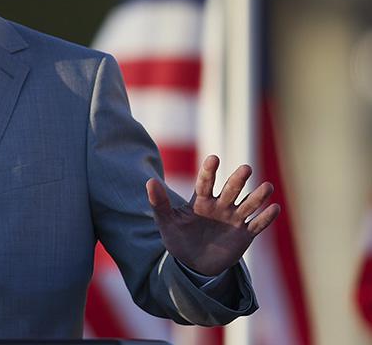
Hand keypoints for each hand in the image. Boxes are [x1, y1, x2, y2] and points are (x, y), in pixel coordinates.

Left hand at [146, 155, 279, 276]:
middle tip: (245, 168)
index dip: (209, 171)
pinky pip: (257, 225)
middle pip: (230, 190)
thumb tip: (149, 181)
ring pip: (248, 205)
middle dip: (238, 180)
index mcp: (200, 201)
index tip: (214, 158)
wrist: (193, 264)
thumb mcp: (166, 223)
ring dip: (258, 196)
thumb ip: (159, 204)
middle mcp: (220, 206)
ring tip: (267, 187)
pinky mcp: (244, 235)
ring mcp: (233, 219)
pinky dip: (266, 218)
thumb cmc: (178, 239)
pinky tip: (274, 208)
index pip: (205, 183)